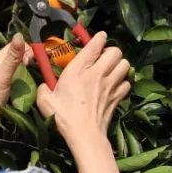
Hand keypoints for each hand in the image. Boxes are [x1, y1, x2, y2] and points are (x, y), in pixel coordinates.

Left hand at [0, 34, 32, 125]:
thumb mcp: (4, 74)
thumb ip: (12, 56)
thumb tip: (19, 35)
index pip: (17, 44)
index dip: (28, 50)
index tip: (33, 61)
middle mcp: (0, 64)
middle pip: (20, 54)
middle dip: (31, 59)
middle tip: (36, 69)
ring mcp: (3, 75)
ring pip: (20, 65)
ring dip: (29, 69)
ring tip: (35, 76)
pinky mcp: (6, 85)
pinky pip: (19, 76)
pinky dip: (26, 77)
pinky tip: (30, 84)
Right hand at [37, 31, 130, 145]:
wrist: (84, 135)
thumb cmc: (63, 117)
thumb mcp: (45, 100)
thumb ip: (44, 87)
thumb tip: (45, 84)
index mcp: (79, 69)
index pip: (95, 44)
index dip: (99, 37)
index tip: (98, 37)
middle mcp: (97, 73)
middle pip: (115, 51)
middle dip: (110, 51)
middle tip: (103, 57)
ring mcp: (110, 85)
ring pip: (125, 64)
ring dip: (120, 64)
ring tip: (112, 69)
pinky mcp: (117, 97)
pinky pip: (127, 83)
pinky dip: (123, 82)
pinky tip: (115, 85)